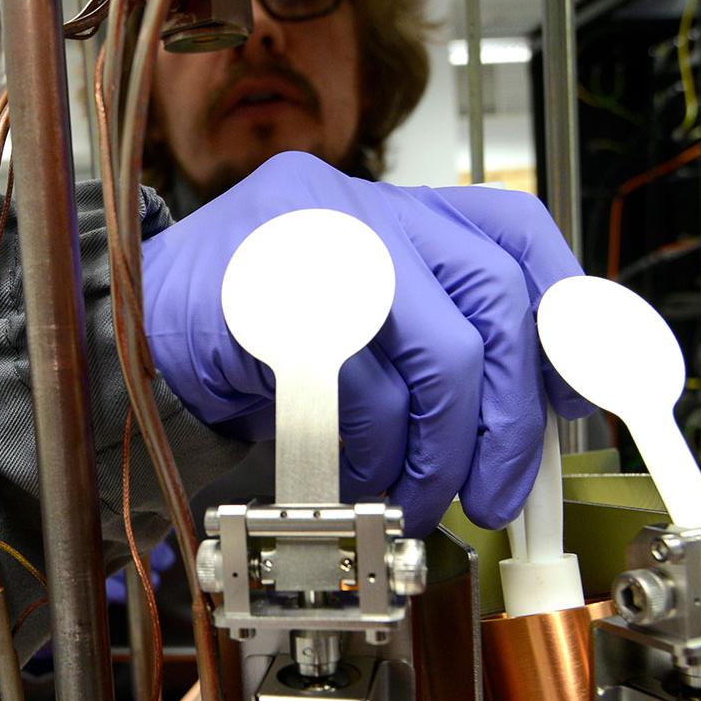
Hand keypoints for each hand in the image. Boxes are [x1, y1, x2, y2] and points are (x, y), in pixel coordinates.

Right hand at [142, 152, 592, 532]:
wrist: (118, 334)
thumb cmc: (241, 336)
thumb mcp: (354, 324)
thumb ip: (432, 339)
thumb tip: (524, 411)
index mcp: (395, 209)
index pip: (514, 232)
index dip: (568, 312)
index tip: (582, 391)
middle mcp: (364, 207)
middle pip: (494, 296)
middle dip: (508, 414)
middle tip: (497, 487)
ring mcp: (316, 238)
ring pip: (441, 348)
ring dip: (439, 448)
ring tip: (416, 493)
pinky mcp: (272, 289)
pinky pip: (360, 385)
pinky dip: (368, 450)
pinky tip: (350, 472)